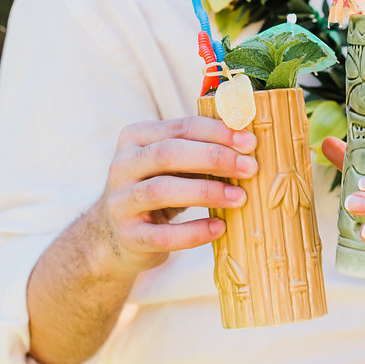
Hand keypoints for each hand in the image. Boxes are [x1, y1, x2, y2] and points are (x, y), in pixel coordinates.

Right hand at [94, 116, 257, 275]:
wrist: (114, 236)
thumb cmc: (158, 188)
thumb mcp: (171, 164)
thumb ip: (199, 150)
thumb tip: (247, 145)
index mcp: (137, 137)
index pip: (181, 127)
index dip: (218, 132)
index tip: (250, 142)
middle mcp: (122, 165)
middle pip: (169, 153)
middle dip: (214, 158)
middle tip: (249, 168)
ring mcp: (121, 201)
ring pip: (162, 190)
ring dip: (206, 192)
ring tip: (239, 197)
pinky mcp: (128, 235)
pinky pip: (163, 234)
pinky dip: (194, 231)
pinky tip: (219, 228)